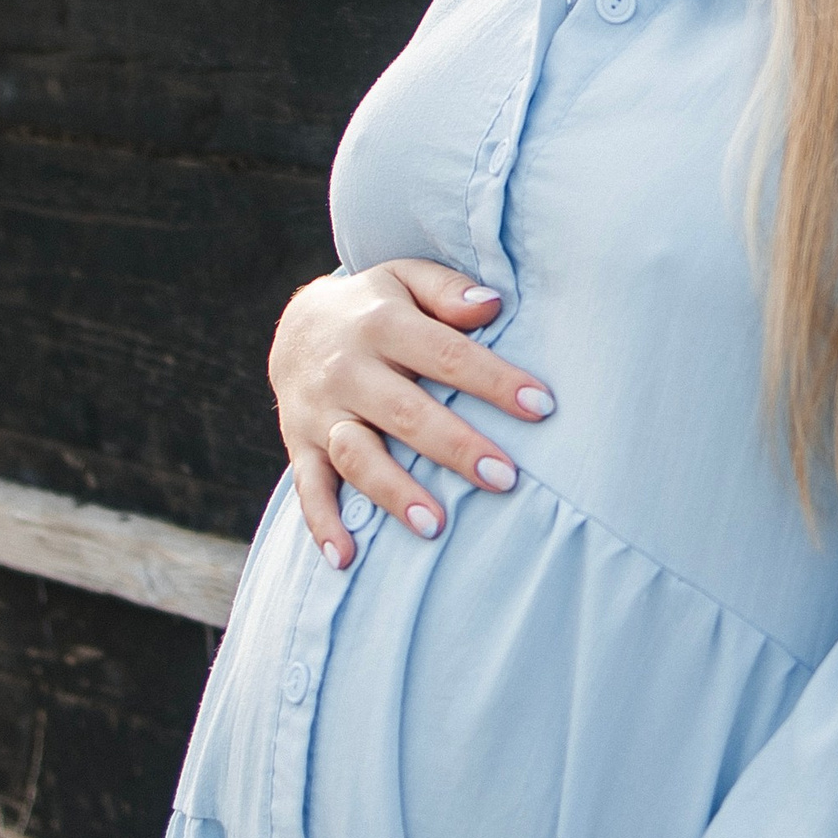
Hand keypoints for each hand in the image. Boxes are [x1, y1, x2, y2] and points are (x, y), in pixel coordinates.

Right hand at [268, 260, 554, 566]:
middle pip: (404, 411)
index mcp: (382, 323)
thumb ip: (447, 291)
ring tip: (435, 526)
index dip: (493, 380)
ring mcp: (320, 411)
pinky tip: (347, 558)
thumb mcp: (406, 279)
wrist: (296, 327)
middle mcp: (348, 369)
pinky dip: (322, 524)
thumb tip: (492, 306)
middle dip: (454, 446)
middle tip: (505, 477)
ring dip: (393, 491)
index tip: (541, 407)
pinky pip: (308, 487)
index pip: (446, 353)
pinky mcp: (300, 445)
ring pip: (356, 456)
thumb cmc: (377, 307)